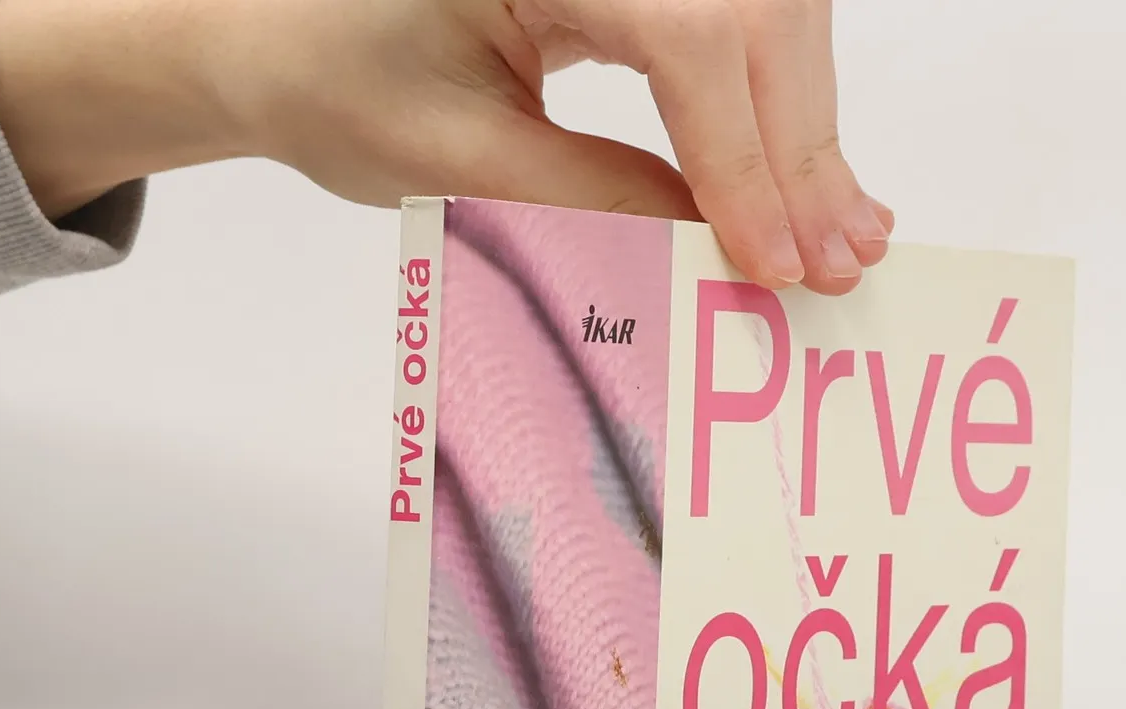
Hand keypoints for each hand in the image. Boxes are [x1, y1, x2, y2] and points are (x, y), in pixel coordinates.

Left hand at [0, 0, 891, 293]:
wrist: (281, 32)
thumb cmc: (341, 81)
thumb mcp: (459, 161)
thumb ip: (598, 200)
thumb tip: (722, 251)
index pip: (690, 33)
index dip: (747, 156)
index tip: (777, 261)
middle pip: (754, 14)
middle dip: (801, 149)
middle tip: (839, 267)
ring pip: (772, 16)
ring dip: (810, 133)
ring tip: (844, 240)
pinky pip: (745, 25)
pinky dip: (786, 108)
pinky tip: (815, 180)